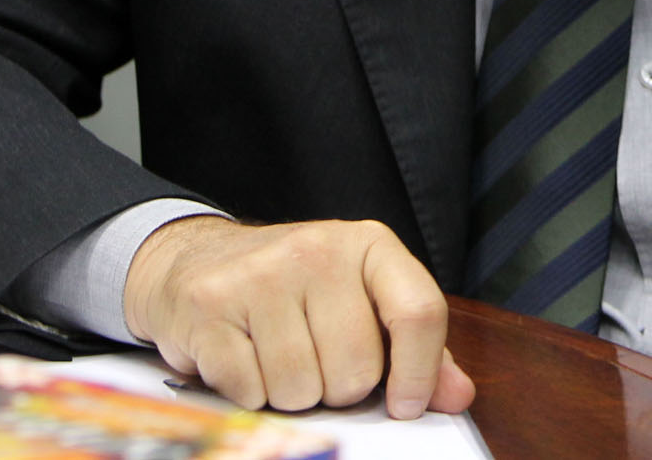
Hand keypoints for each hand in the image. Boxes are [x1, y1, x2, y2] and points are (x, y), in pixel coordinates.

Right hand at [123, 215, 475, 418]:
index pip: (419, 312)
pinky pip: (249, 391)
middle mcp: (316, 250)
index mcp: (368, 246)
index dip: (418, 373)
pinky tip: (241, 359)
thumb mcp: (361, 301)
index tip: (404, 405)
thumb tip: (457, 395)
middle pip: (356, 369)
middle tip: (313, 361)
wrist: (194, 259)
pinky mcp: (209, 305)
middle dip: (336, 387)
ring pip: (301, 389)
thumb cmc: (291, 291)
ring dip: (289, 394)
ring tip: (273, 357)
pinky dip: (247, 394)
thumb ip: (414, 348)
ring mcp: (259, 274)